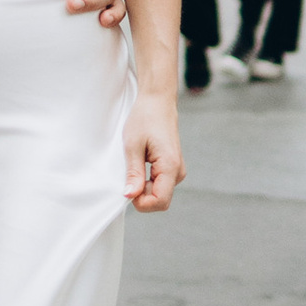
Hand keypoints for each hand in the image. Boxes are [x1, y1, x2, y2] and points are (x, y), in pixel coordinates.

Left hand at [124, 93, 182, 212]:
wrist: (157, 102)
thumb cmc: (145, 118)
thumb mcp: (132, 146)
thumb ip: (133, 173)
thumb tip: (130, 196)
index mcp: (170, 166)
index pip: (160, 201)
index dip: (142, 203)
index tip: (128, 188)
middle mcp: (178, 171)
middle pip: (160, 200)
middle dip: (142, 196)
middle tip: (128, 175)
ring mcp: (176, 170)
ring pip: (159, 193)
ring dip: (143, 187)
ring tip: (134, 164)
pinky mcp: (172, 167)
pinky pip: (160, 184)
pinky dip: (147, 181)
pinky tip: (140, 164)